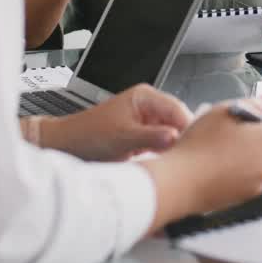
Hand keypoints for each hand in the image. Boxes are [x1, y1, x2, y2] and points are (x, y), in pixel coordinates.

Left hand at [32, 84, 190, 161]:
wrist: (66, 146)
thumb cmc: (88, 136)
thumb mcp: (123, 138)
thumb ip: (151, 137)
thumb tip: (176, 137)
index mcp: (145, 96)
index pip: (178, 109)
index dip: (187, 128)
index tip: (194, 147)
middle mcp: (148, 106)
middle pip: (177, 122)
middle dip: (181, 139)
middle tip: (185, 159)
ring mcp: (146, 122)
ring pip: (171, 135)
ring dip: (172, 149)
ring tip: (173, 163)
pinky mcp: (143, 137)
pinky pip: (162, 144)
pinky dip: (164, 155)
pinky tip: (164, 165)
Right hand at [140, 99, 261, 220]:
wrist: (177, 184)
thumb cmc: (199, 148)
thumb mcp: (224, 111)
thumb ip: (253, 105)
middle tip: (251, 123)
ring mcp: (256, 185)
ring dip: (258, 150)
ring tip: (229, 139)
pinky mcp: (241, 197)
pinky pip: (252, 177)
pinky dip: (244, 165)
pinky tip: (221, 158)